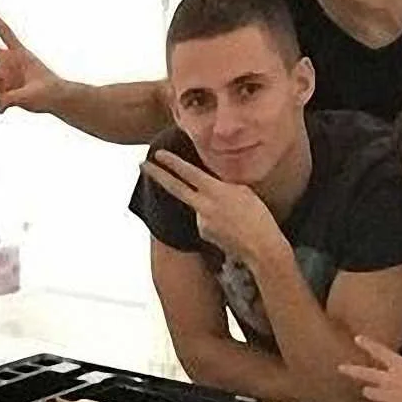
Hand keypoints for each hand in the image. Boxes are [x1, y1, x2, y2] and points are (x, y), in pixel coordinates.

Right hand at [0, 6, 62, 113]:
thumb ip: (11, 98)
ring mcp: (5, 76)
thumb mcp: (30, 95)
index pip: (5, 33)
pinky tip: (3, 110)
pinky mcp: (5, 89)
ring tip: (2, 103)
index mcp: (19, 54)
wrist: (55, 101)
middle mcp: (8, 62)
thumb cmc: (47, 93)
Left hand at [141, 150, 283, 262]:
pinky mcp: (202, 232)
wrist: (259, 246)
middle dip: (157, 175)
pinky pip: (204, 221)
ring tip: (234, 217)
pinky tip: (229, 227)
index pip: (188, 172)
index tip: (158, 155)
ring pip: (198, 206)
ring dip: (209, 207)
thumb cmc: (257, 217)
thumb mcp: (243, 191)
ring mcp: (200, 220)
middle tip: (142, 164)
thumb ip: (222, 185)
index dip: (172, 162)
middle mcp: (203, 204)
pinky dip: (214, 221)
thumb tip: (210, 185)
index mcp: (215, 190)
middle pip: (174, 187)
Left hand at [338, 336, 401, 401]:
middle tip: (340, 368)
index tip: (356, 338)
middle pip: (364, 373)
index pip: (380, 352)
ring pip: (368, 392)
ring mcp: (389, 397)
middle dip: (350, 370)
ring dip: (371, 393)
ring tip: (377, 394)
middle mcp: (391, 380)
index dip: (367, 344)